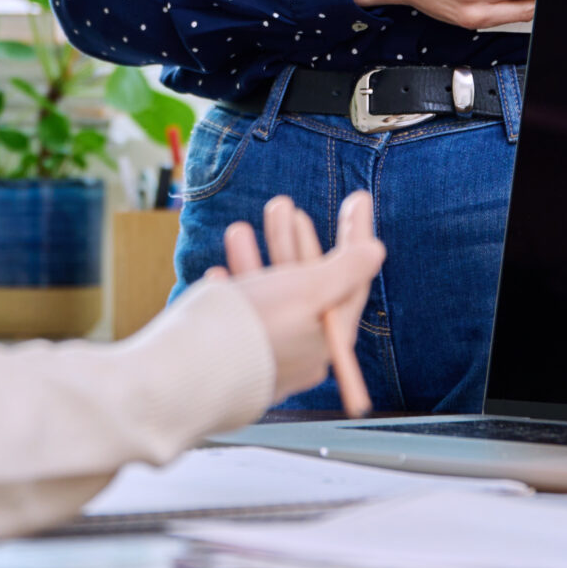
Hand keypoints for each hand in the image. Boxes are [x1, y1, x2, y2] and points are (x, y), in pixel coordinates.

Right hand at [202, 191, 382, 406]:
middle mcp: (302, 350)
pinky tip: (218, 274)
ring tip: (238, 228)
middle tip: (283, 205)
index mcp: (329, 336)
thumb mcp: (309, 289)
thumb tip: (376, 251)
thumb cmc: (256, 325)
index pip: (353, 279)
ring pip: (268, 296)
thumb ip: (346, 268)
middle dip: (295, 241)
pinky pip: (237, 317)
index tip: (357, 198)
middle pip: (307, 287)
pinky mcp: (233, 358)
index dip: (357, 236)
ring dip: (258, 257)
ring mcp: (267, 355)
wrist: (191, 369)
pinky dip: (232, 292)